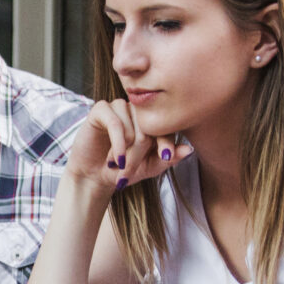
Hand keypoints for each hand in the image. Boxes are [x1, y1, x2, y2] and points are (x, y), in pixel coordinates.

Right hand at [67, 99, 192, 196]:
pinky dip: (117, 143)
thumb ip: (168, 159)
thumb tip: (188, 150)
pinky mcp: (101, 109)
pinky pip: (115, 122)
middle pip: (147, 127)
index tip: (165, 156)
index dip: (166, 141)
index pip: (165, 125)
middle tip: (128, 173)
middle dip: (139, 154)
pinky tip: (115, 158)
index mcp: (151, 120)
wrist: (94, 176)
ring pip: (132, 125)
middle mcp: (136, 110)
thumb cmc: (123, 170)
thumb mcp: (149, 168)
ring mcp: (119, 107)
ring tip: (118, 164)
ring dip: (126, 150)